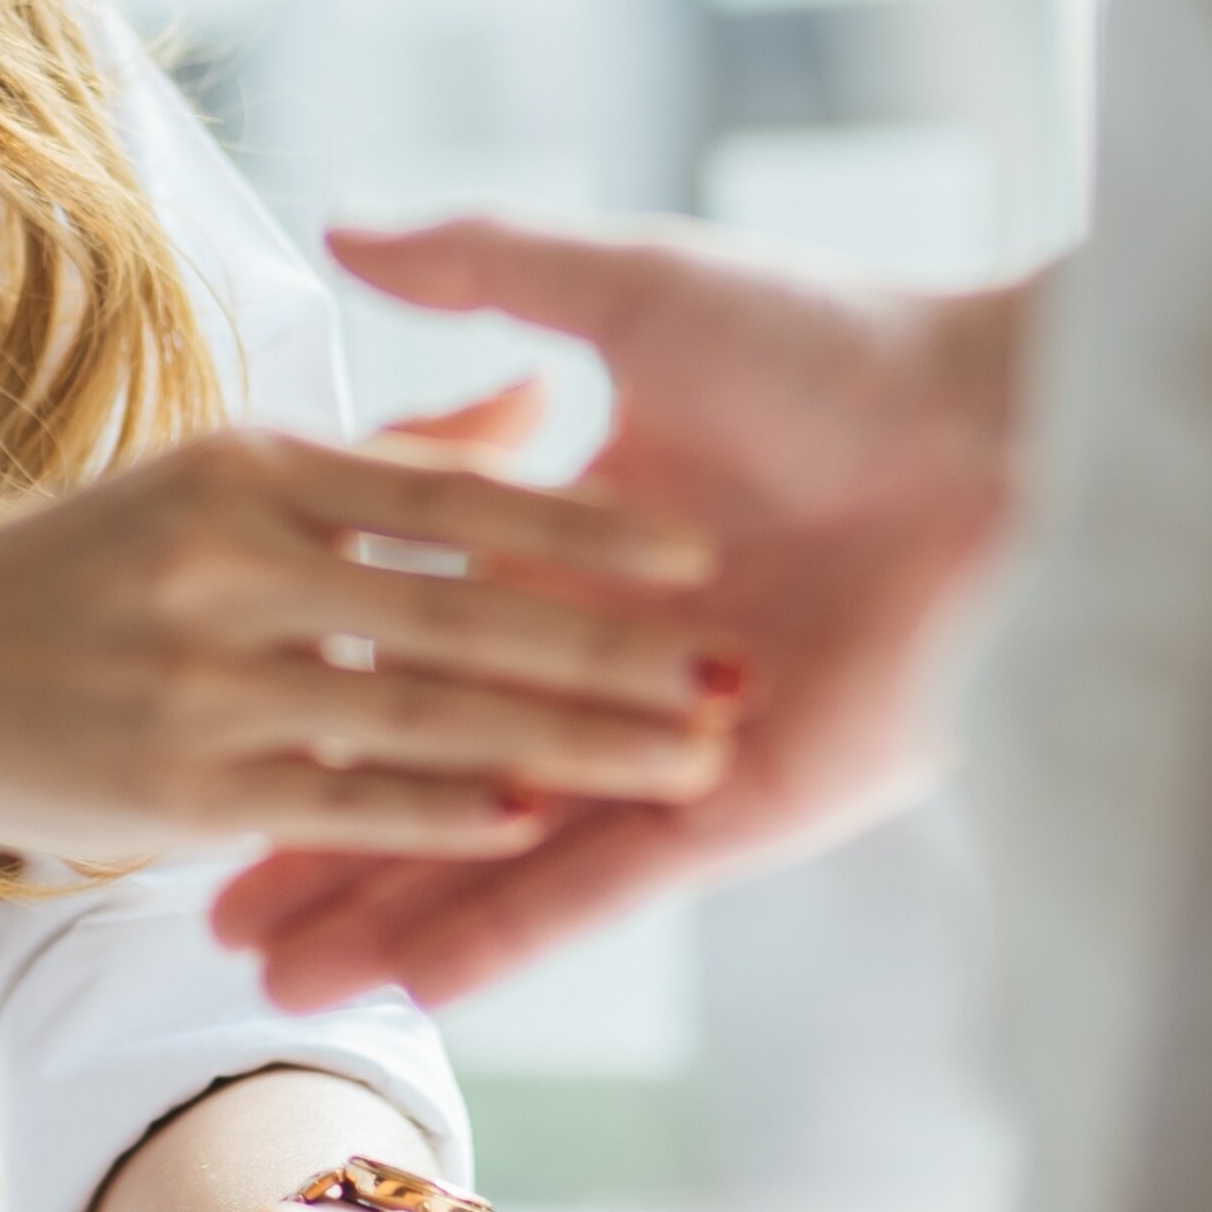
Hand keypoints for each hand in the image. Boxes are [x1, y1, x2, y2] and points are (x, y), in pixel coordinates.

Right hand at [0, 425, 733, 864]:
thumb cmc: (56, 561)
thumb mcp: (232, 461)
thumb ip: (389, 437)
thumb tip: (535, 400)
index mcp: (258, 463)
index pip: (454, 491)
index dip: (580, 521)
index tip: (699, 544)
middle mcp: (238, 557)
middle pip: (469, 606)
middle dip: (611, 650)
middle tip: (740, 668)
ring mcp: (211, 675)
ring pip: (428, 711)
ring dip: (568, 742)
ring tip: (688, 758)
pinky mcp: (187, 788)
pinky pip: (343, 800)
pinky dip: (440, 816)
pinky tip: (534, 823)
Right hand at [217, 215, 1031, 1005]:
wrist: (1005, 435)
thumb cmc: (837, 341)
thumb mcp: (629, 286)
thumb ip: (484, 270)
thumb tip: (340, 227)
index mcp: (589, 540)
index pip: (418, 632)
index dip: (316, 683)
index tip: (210, 724)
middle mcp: (622, 653)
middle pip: (440, 758)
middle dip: (323, 838)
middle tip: (206, 913)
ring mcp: (676, 742)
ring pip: (501, 843)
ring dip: (387, 911)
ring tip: (270, 979)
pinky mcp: (739, 811)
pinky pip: (599, 888)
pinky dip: (500, 934)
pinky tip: (403, 984)